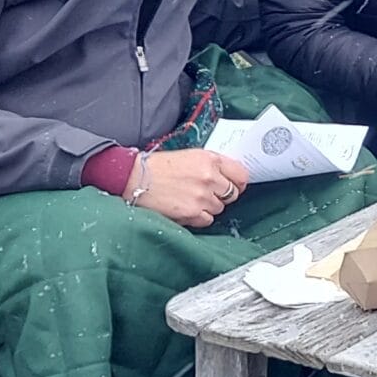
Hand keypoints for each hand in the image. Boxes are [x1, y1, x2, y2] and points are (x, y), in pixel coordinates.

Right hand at [133, 149, 250, 227]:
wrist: (135, 177)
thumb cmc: (159, 166)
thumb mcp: (190, 156)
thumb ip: (212, 165)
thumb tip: (229, 178)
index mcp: (210, 160)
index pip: (241, 174)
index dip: (238, 182)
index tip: (234, 185)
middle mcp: (209, 177)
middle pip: (232, 194)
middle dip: (222, 195)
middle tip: (208, 193)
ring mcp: (201, 197)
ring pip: (219, 208)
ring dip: (208, 206)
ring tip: (190, 198)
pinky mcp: (192, 213)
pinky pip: (207, 220)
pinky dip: (199, 216)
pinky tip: (186, 207)